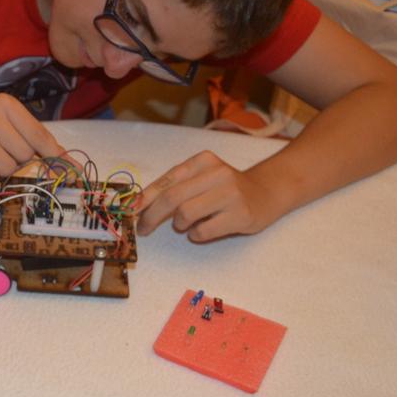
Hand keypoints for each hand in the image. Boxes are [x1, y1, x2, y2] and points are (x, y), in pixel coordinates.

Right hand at [0, 93, 64, 184]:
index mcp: (5, 103)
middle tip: (3, 155)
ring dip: (2, 172)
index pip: (39, 135)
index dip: (53, 156)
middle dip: (19, 162)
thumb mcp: (13, 131)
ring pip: (7, 168)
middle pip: (24, 154)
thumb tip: (73, 166)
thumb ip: (41, 143)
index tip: (70, 171)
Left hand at [135, 151, 279, 241]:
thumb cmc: (225, 188)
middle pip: (172, 198)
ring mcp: (231, 194)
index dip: (145, 198)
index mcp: (203, 161)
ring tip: (187, 224)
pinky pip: (202, 231)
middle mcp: (218, 173)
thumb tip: (138, 205)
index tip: (130, 212)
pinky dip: (195, 234)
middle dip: (151, 216)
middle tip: (143, 229)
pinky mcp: (240, 215)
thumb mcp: (202, 177)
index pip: (167, 180)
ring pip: (185, 214)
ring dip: (179, 225)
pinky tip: (202, 230)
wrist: (266, 193)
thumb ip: (175, 185)